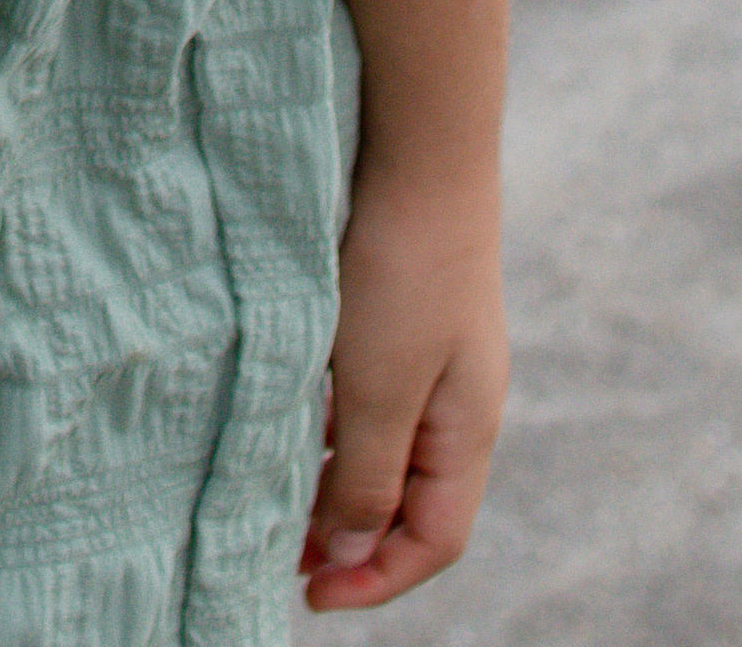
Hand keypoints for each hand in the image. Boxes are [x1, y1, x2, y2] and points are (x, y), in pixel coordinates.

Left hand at [299, 166, 506, 611]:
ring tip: (274, 491)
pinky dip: (328, 419)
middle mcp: (456, 399)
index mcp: (467, 431)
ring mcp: (431, 353)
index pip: (434, 539)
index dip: (376, 578)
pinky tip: (286, 410)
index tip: (309, 594)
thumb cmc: (402, 270)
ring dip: (333, 477)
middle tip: (281, 552)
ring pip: (382, 442)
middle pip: (410, 499)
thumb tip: (351, 553)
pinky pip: (365, 391)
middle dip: (350, 535)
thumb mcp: (377, 387)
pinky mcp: (398, 311)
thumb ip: (364, 474)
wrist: (418, 148)